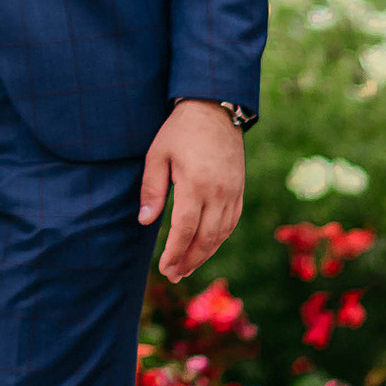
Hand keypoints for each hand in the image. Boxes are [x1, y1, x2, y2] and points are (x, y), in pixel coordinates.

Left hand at [137, 101, 244, 283]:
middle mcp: (219, 192)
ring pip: (222, 234)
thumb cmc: (180, 130)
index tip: (164, 268)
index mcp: (196, 183)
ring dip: (204, 255)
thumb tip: (145, 221)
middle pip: (206, 238)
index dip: (175, 252)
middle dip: (189, 260)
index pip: (185, 229)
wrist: (214, 109)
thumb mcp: (157, 154)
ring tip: (187, 268)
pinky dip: (219, 239)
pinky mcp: (240, 189)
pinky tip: (206, 247)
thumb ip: (152, 188)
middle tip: (173, 276)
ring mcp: (233, 192)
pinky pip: (232, 222)